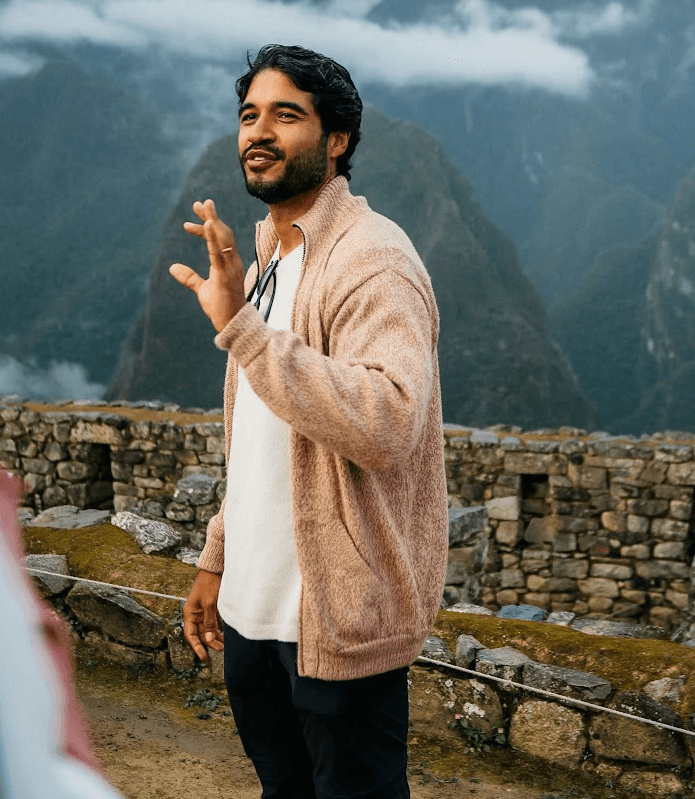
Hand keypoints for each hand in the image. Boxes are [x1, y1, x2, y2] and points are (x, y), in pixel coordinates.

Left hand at [169, 199, 246, 332]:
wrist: (232, 324)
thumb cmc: (221, 307)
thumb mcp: (201, 289)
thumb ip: (189, 277)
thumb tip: (172, 267)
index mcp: (227, 263)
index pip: (219, 239)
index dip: (205, 229)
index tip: (187, 223)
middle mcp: (232, 262)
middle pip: (223, 233)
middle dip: (211, 216)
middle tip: (198, 202)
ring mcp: (230, 267)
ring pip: (223, 238)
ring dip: (213, 220)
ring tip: (204, 205)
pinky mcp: (225, 275)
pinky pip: (218, 252)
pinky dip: (213, 237)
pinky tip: (207, 224)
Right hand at [183, 569, 223, 660]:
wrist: (213, 570)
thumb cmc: (208, 584)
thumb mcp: (209, 603)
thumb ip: (209, 621)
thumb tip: (209, 638)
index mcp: (190, 613)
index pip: (190, 635)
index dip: (196, 647)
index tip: (203, 657)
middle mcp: (194, 614)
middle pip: (200, 633)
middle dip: (209, 642)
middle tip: (220, 649)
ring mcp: (202, 612)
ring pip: (207, 629)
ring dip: (214, 637)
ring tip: (223, 645)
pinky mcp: (209, 609)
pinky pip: (212, 623)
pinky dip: (217, 629)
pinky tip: (224, 635)